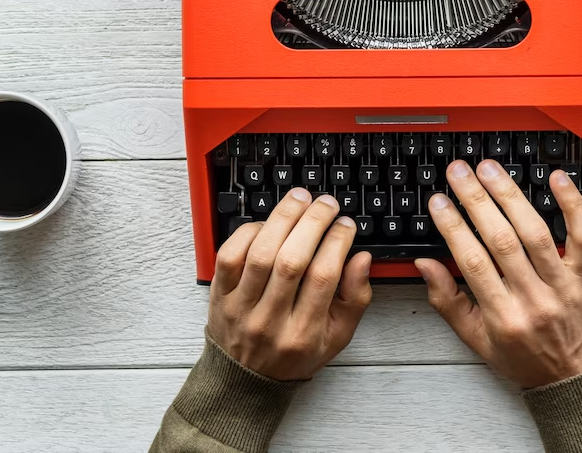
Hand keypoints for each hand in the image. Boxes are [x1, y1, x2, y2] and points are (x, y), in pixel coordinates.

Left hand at [209, 189, 372, 379]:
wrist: (245, 382)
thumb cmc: (294, 354)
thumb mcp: (337, 336)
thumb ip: (355, 298)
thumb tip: (362, 258)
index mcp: (304, 334)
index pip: (323, 277)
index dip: (337, 242)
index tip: (346, 224)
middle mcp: (270, 322)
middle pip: (291, 261)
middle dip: (312, 223)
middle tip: (326, 204)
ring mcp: (241, 308)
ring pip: (260, 254)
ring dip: (282, 219)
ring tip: (300, 199)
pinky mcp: (219, 296)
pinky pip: (229, 255)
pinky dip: (248, 232)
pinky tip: (267, 223)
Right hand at [415, 160, 581, 388]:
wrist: (572, 381)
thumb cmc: (522, 358)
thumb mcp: (475, 340)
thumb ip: (447, 301)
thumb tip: (425, 263)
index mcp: (503, 317)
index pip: (473, 262)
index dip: (453, 227)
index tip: (438, 202)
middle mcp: (534, 299)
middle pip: (502, 240)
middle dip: (476, 200)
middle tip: (459, 172)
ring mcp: (562, 285)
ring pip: (536, 232)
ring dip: (511, 195)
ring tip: (490, 170)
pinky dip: (572, 204)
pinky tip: (556, 178)